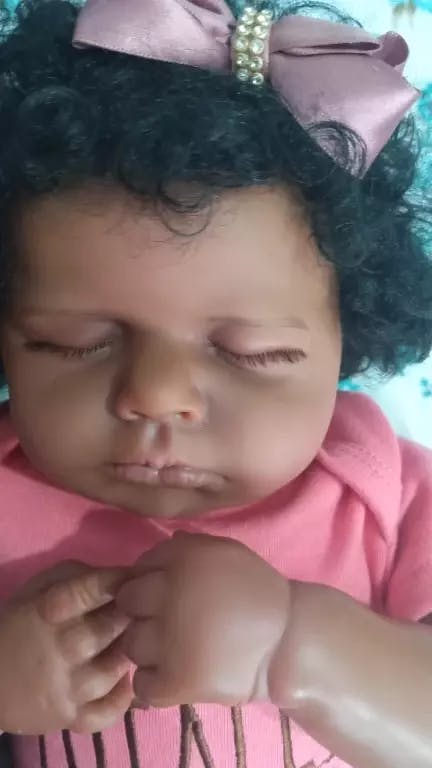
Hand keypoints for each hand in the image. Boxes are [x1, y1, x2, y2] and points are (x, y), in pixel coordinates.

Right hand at [0, 561, 132, 734]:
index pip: (99, 587)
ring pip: (118, 666)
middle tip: (140, 611)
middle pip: (115, 624)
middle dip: (132, 614)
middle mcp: (64, 647)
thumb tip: (116, 576)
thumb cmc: (16, 626)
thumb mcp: (36, 588)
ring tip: (128, 644)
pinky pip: (109, 710)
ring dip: (129, 652)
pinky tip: (121, 680)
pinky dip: (123, 696)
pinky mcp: (71, 716)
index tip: (134, 580)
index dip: (124, 580)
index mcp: (53, 609)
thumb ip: (74, 575)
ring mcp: (69, 685)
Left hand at [117, 533, 289, 707]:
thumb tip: (160, 547)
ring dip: (148, 648)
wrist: (289, 641)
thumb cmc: (257, 593)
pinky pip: (142, 682)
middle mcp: (170, 593)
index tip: (167, 595)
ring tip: (178, 649)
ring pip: (131, 643)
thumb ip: (190, 547)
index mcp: (182, 559)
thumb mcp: (228, 553)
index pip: (137, 569)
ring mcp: (170, 639)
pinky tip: (176, 674)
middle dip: (143, 612)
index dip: (149, 582)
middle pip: (127, 604)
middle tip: (171, 623)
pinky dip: (154, 682)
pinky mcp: (176, 679)